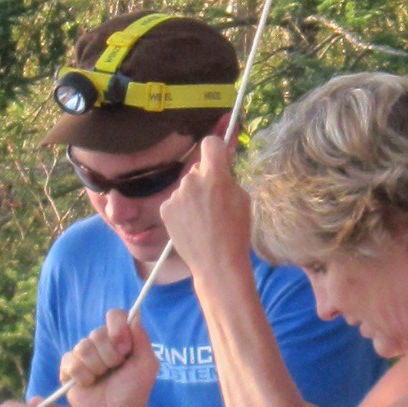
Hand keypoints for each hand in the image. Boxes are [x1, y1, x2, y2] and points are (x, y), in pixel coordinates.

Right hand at [59, 312, 156, 406]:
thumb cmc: (134, 391)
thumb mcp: (147, 363)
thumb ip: (141, 337)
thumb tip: (134, 313)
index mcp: (120, 339)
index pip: (115, 316)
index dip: (118, 329)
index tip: (125, 349)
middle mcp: (101, 344)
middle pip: (97, 332)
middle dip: (110, 356)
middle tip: (115, 371)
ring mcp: (83, 356)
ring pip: (83, 347)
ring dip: (96, 367)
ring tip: (102, 379)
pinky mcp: (68, 369)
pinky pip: (69, 360)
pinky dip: (82, 375)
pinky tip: (89, 384)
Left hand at [159, 132, 252, 279]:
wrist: (216, 263)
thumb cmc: (236, 232)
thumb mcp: (242, 198)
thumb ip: (229, 176)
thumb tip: (223, 160)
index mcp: (215, 175)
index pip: (210, 143)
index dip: (216, 148)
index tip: (219, 156)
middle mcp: (191, 181)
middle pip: (198, 167)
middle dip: (206, 178)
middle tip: (215, 200)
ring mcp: (176, 195)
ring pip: (186, 186)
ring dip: (193, 195)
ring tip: (204, 218)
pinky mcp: (165, 208)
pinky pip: (176, 200)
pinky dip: (182, 208)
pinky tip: (192, 224)